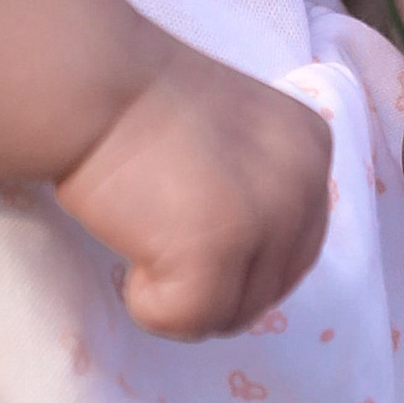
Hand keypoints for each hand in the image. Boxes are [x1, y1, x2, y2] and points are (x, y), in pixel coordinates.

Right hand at [55, 49, 334, 339]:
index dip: (238, 258)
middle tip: (158, 239)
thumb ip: (257, 184)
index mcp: (311, 147)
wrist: (92, 81)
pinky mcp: (219, 250)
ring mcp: (267, 218)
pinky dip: (148, 303)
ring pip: (231, 315)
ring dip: (181, 294)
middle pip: (268, 290)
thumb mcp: (231, 134)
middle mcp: (306, 182)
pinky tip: (131, 250)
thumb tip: (248, 262)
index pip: (296, 248)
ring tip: (143, 234)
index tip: (186, 226)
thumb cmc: (138, 102)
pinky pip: (188, 322)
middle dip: (212, 284)